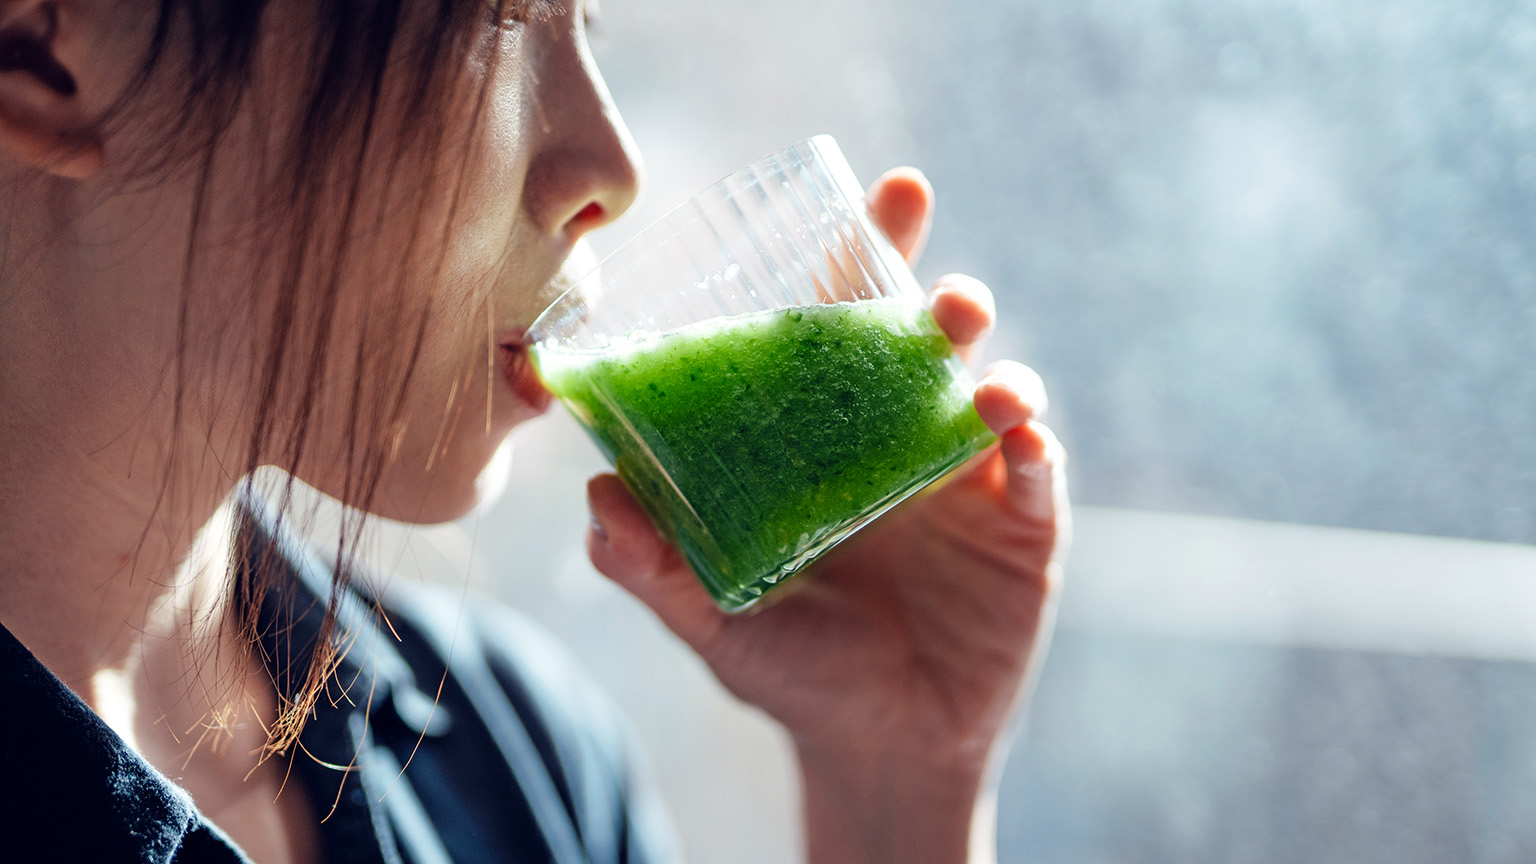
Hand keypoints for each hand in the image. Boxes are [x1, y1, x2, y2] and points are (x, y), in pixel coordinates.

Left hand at [585, 167, 1068, 863]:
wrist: (881, 747)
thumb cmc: (793, 668)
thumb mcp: (713, 616)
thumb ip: (655, 566)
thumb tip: (595, 496)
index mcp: (827, 439)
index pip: (832, 332)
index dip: (841, 262)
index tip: (850, 193)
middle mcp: (901, 439)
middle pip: (916, 334)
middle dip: (914, 266)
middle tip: (907, 205)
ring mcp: (968, 478)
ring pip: (987, 383)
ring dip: (979, 347)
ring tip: (965, 335)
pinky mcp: (1025, 527)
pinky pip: (1038, 470)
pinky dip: (1032, 442)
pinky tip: (1016, 429)